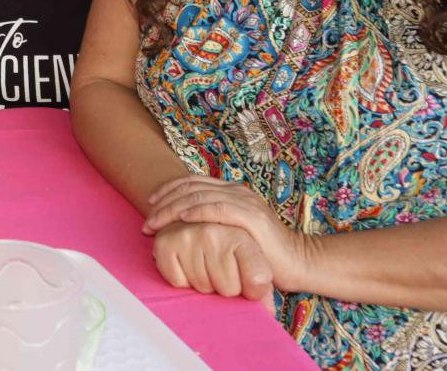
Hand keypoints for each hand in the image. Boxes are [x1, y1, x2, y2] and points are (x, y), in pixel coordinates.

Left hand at [144, 175, 314, 292]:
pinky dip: (197, 211)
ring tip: (156, 222)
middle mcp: (237, 191)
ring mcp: (245, 202)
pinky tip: (182, 218)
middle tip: (148, 220)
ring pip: (200, 196)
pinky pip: (219, 209)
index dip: (167, 191)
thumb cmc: (261, 252)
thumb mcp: (231, 232)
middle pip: (191, 187)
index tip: (149, 205)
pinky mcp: (253, 217)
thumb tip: (177, 226)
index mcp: (231, 191)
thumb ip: (211, 223)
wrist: (298, 263)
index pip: (191, 182)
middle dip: (165, 202)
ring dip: (173, 208)